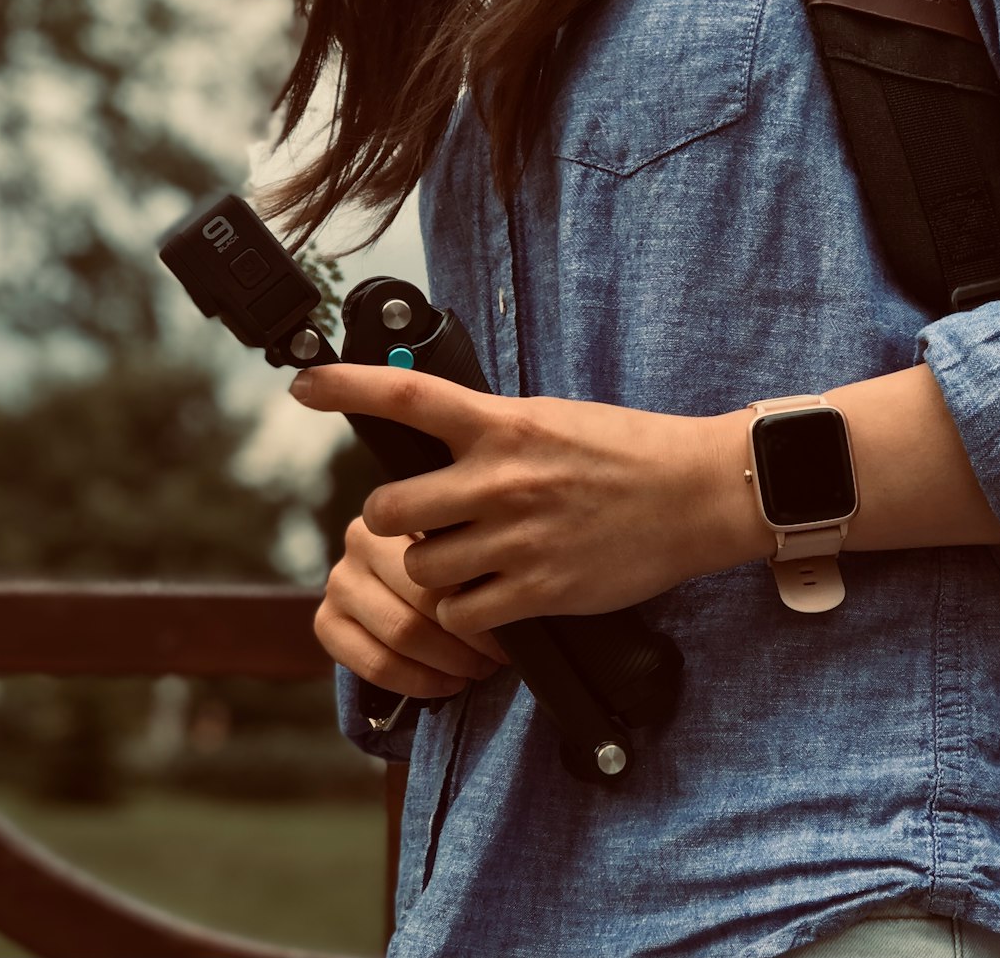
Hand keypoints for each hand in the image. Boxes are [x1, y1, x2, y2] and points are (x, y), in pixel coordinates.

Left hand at [291, 364, 765, 639]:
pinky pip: (460, 615)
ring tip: (471, 564)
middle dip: (394, 522)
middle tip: (421, 524)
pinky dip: (464, 615)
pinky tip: (491, 600)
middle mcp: (501, 480)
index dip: (345, 386)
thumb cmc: (631, 452)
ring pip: (421, 568)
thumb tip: (442, 443)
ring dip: (434, 572)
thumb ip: (495, 431)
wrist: (697, 494)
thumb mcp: (555, 420)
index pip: (407, 396)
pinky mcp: (538, 590)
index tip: (302, 384)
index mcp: (504, 426)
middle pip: (389, 509)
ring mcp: (516, 538)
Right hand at [315, 517, 510, 696]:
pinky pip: (374, 665)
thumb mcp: (466, 541)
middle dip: (469, 635)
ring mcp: (338, 582)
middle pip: (423, 599)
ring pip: (400, 633)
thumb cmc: (453, 562)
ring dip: (449, 661)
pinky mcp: (326, 622)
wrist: (406, 583)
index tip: (509, 617)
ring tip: (479, 668)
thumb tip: (512, 585)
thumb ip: (477, 552)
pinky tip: (448, 684)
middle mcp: (359, 540)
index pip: (442, 558)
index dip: (480, 595)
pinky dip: (418, 681)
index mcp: (401, 511)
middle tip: (499, 653)